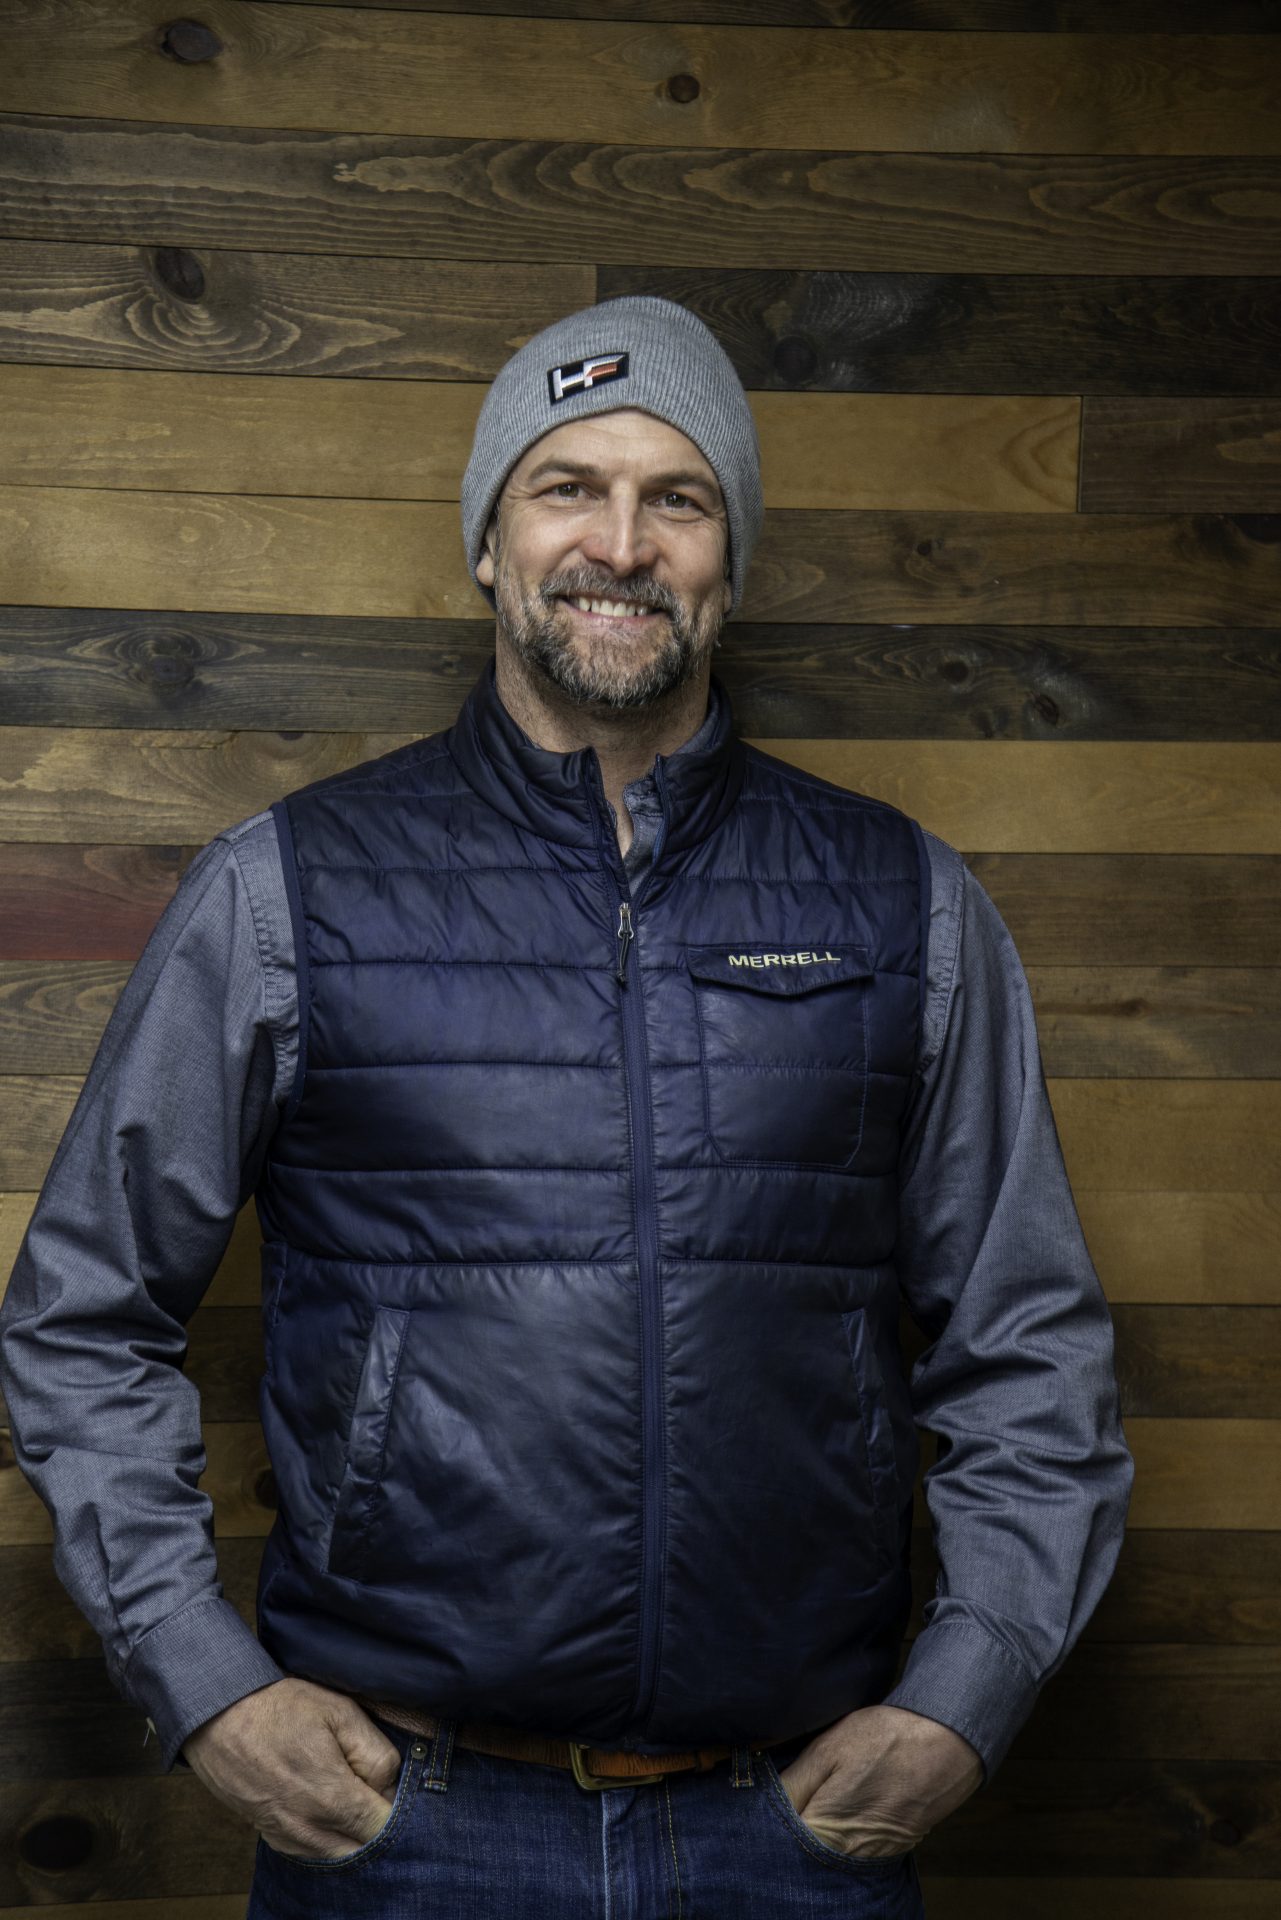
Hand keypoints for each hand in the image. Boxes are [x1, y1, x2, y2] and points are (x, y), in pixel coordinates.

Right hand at [181, 1675, 402, 1859]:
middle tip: (369, 1786)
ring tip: (346, 1791)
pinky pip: (316, 1852)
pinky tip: (325, 1803)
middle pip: (365, 1849)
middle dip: (376, 1823)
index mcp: (332, 1798)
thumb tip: (389, 1784)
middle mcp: (310, 1830)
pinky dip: (329, 1836)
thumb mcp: (341, 1712)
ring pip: (341, 1856)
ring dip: (353, 1832)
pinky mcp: (275, 1839)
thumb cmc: (281, 1709)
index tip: (385, 1782)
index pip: (383, 1827)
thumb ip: (376, 1753)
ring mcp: (289, 1838)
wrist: (220, 1718)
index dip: (394, 1805)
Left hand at [775, 1704, 981, 1858]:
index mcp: (826, 1834)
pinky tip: (842, 1804)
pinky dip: (841, 1833)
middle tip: (786, 1797)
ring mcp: (872, 1858)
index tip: (762, 1802)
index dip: (766, 1823)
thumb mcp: (828, 1750)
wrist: (946, 1744)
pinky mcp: (890, 1850)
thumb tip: (763, 1803)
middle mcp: (848, 1857)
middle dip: (789, 1830)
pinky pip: (852, 1850)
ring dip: (815, 1832)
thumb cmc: (885, 1741)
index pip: (779, 1845)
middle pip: (803, 1854)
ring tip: (817, 1796)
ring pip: (827, 1854)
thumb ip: (792, 1784)